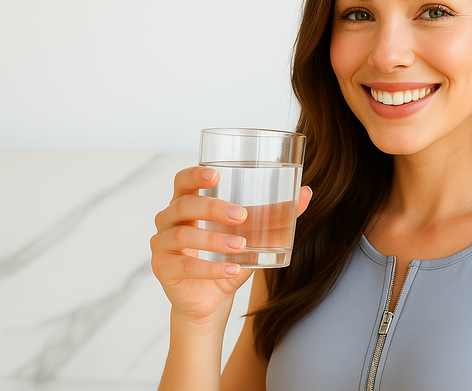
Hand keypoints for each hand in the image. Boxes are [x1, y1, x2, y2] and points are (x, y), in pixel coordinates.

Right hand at [150, 166, 311, 324]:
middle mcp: (169, 220)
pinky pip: (185, 267)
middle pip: (184, 206)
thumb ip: (275, 214)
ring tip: (241, 246)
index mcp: (187, 204)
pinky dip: (211, 269)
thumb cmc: (228, 257)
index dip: (194, 175)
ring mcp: (161, 245)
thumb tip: (306, 193)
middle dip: (212, 208)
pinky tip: (232, 270)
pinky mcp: (163, 270)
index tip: (215, 174)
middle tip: (241, 215)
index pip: (182, 181)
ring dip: (214, 240)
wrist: (211, 300)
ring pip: (183, 236)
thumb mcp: (251, 234)